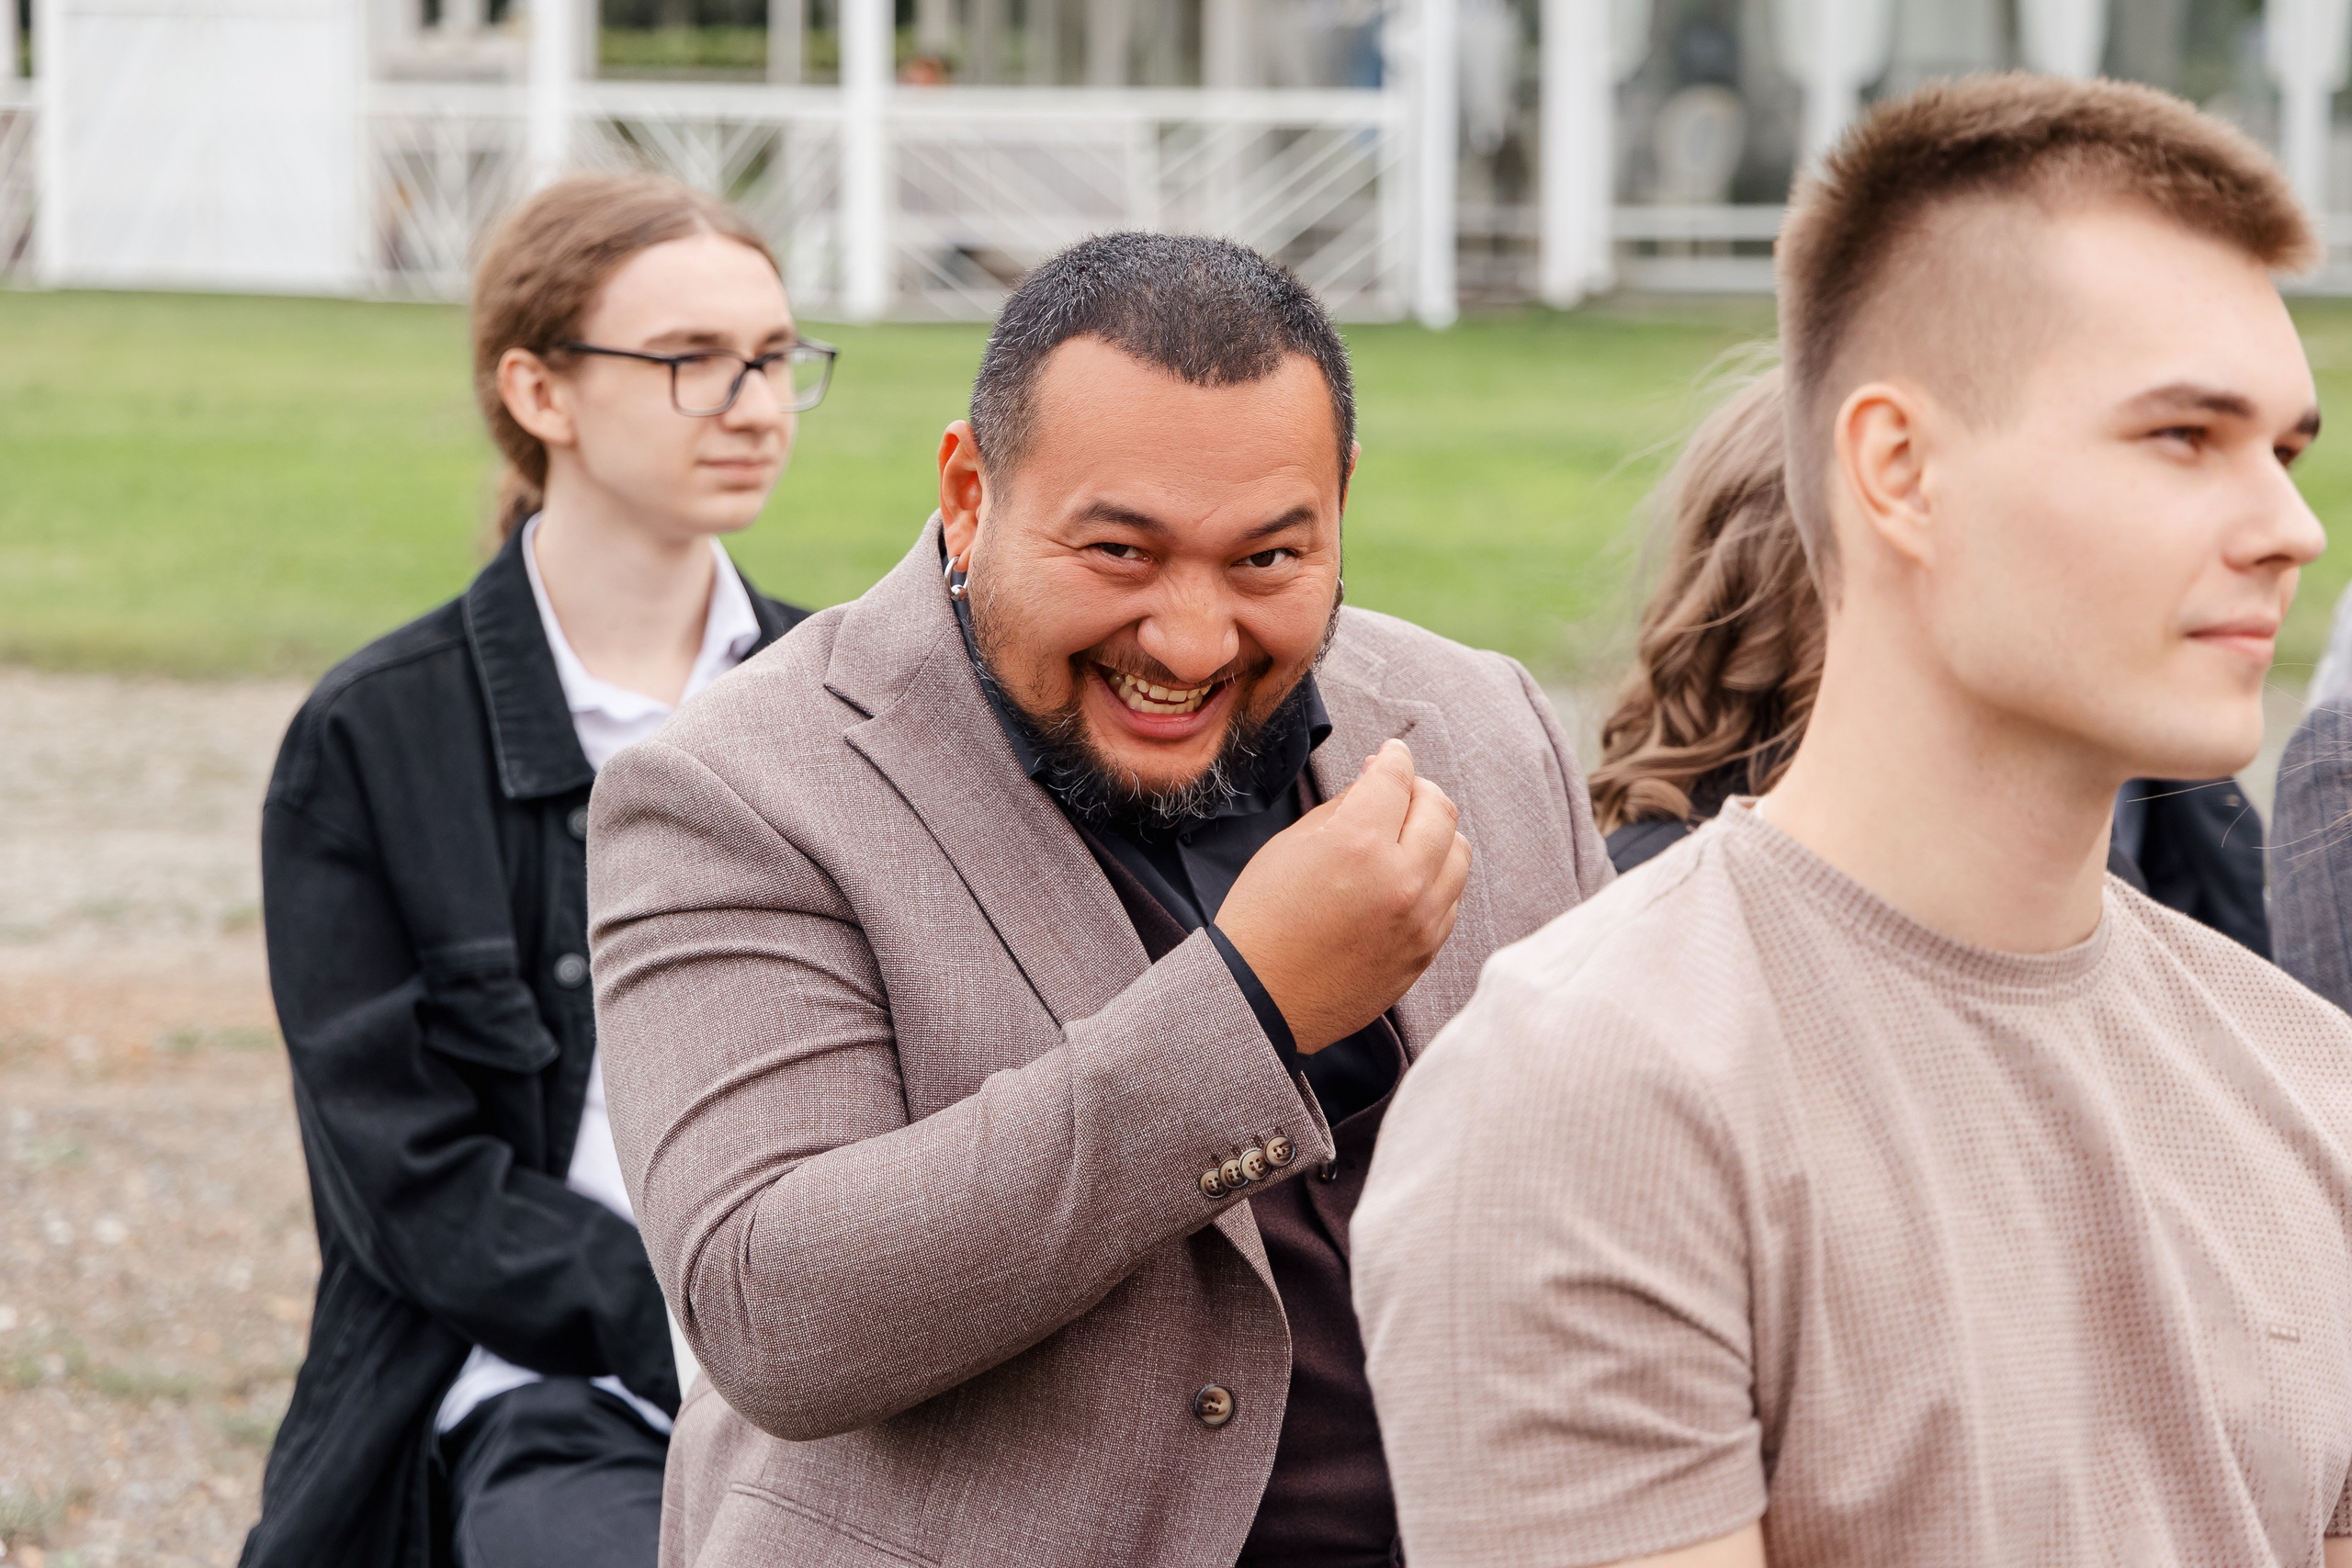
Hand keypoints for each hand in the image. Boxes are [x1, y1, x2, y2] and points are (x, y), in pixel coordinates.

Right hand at [1214, 739, 1472, 1053]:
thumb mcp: (1291, 845)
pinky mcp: (1426, 950)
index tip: (1390, 754)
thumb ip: (1344, 805)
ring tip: (1405, 835)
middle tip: (1398, 790)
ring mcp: (1421, 920)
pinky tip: (1406, 877)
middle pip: (1440, 809)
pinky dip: (1436, 875)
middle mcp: (1401, 880)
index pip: (1396, 778)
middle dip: (1419, 789)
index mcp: (1359, 844)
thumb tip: (1377, 779)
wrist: (1259, 999)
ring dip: (1435, 832)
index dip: (1393, 757)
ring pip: (1458, 853)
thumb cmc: (1263, 919)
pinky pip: (1451, 897)